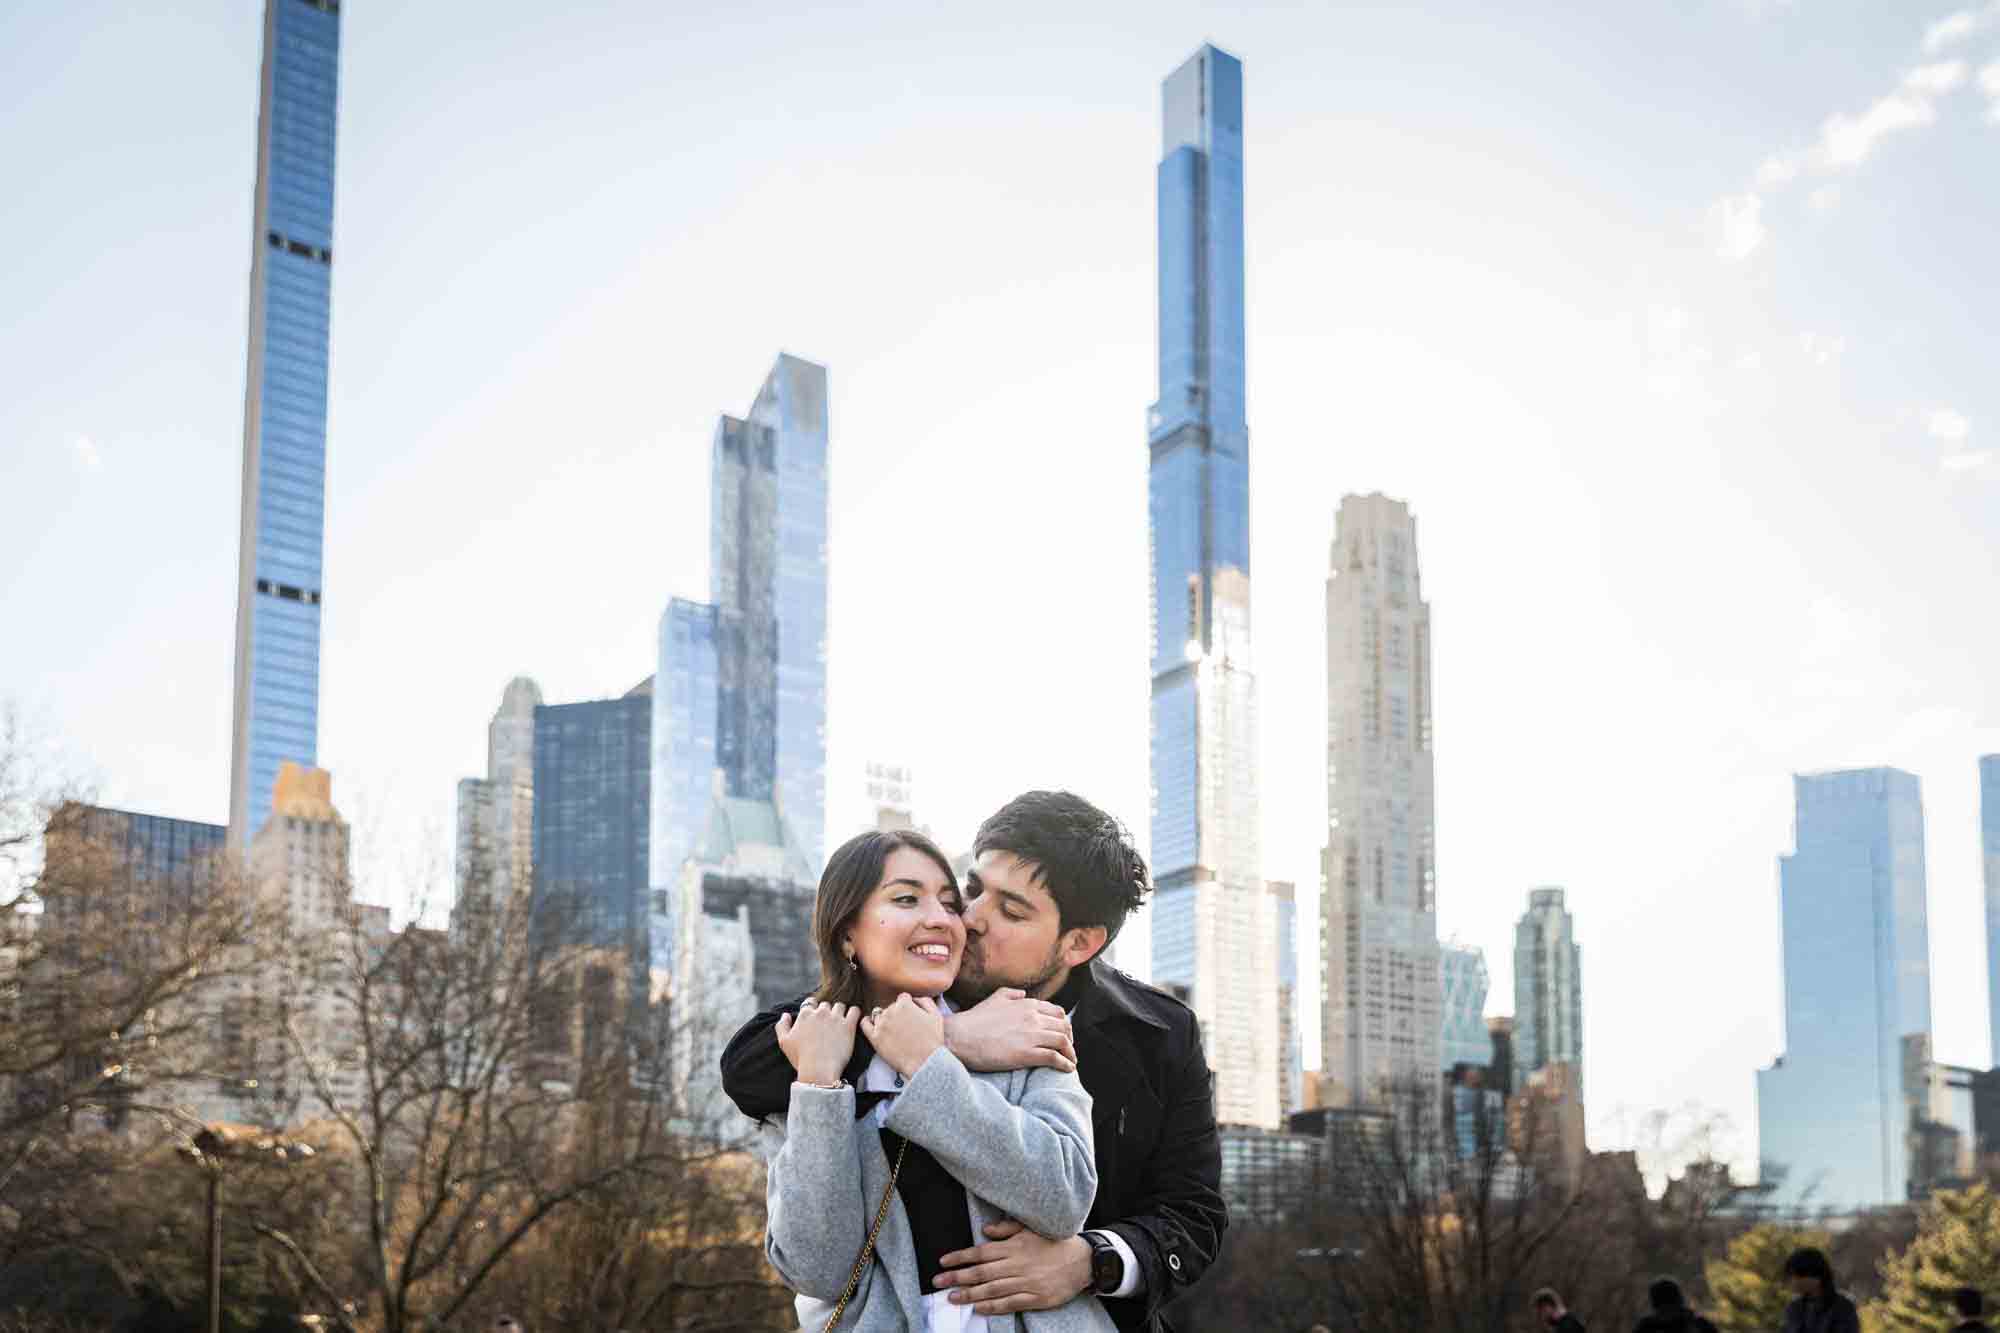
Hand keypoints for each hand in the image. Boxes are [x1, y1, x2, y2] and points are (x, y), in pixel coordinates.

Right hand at [776, 999, 859, 1085]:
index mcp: (805, 1015)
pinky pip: (855, 1011)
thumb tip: (785, 1015)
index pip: (810, 1002)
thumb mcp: (784, 1042)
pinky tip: (852, 1021)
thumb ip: (782, 1025)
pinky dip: (854, 1014)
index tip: (815, 1019)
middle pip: (825, 1005)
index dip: (813, 1009)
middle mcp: (821, 1013)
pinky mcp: (848, 1025)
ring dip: (840, 1012)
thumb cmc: (801, 1058)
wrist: (818, 1069)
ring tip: (840, 1024)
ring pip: (840, 1006)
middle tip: (827, 1025)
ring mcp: (835, 1018)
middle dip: (826, 1012)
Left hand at [859, 994, 944, 1078]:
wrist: (925, 1062)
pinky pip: (865, 1024)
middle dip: (897, 1014)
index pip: (903, 999)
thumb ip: (925, 1001)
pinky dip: (867, 1021)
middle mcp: (890, 1011)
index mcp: (904, 1004)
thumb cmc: (933, 1040)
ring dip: (885, 1020)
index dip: (908, 1006)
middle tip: (905, 1027)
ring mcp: (881, 1024)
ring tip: (894, 1032)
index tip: (911, 1016)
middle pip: (891, 1007)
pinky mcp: (875, 1038)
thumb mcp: (936, 1015)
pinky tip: (871, 1024)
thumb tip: (915, 998)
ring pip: (879, 1015)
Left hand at [936, 1220, 1091, 1313]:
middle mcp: (1017, 1264)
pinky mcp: (1036, 1298)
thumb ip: (1006, 1229)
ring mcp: (1026, 1282)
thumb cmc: (1055, 1242)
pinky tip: (979, 1308)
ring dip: (970, 1294)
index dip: (960, 1257)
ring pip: (992, 1290)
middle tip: (938, 1282)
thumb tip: (984, 1231)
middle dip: (957, 1277)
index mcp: (1014, 1246)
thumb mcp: (1031, 1228)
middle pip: (981, 1272)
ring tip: (952, 1297)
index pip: (980, 1252)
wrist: (1083, 1260)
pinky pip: (1010, 1303)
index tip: (943, 1261)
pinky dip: (993, 1306)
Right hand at [946, 988, 1075, 1073]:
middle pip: (1065, 1027)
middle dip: (1070, 1039)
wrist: (960, 1037)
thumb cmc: (975, 1020)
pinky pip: (1054, 1058)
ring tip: (1070, 1061)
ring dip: (1070, 1053)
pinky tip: (1066, 1069)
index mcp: (1027, 1004)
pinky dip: (1064, 1064)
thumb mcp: (994, 998)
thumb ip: (1011, 994)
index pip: (1058, 1013)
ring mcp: (1031, 1035)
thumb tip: (1023, 994)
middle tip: (1068, 1050)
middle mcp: (1033, 1018)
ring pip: (1063, 1042)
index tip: (1064, 1034)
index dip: (1064, 1025)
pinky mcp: (1027, 1054)